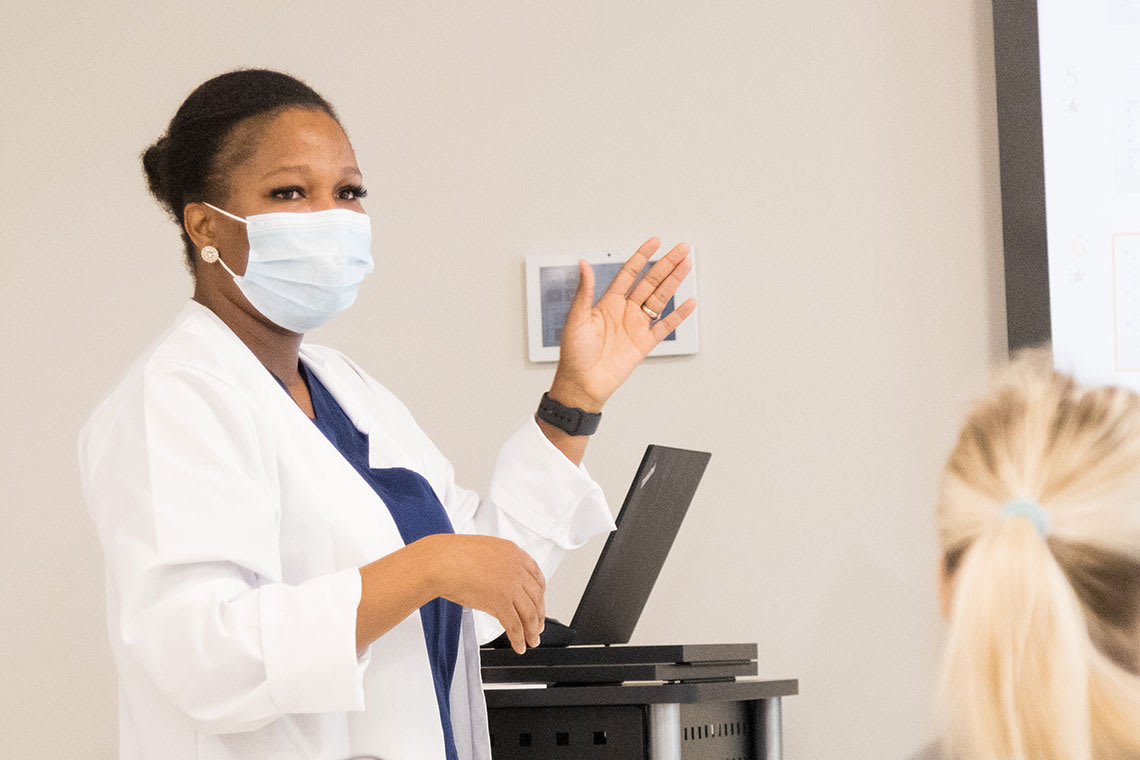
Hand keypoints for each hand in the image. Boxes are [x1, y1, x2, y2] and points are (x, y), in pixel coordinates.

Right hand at [419, 534, 545, 653]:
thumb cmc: (453, 555)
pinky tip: (519, 645)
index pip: (537, 577)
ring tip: (531, 640)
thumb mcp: (485, 551)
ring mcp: (511, 587)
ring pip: (530, 614)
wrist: (441, 562)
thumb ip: (499, 563)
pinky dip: (519, 639)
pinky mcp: (501, 603)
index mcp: (514, 553)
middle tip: (538, 626)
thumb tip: (500, 579)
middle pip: (537, 597)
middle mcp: (516, 569)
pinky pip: (515, 626)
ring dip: (532, 631)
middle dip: (539, 615)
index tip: (539, 603)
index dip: (540, 595)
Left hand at [551, 238, 696, 411]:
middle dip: (666, 264)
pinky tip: (689, 302)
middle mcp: (624, 311)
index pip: (629, 273)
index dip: (642, 257)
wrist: (583, 383)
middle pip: (650, 282)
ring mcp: (636, 326)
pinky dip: (678, 315)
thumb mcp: (577, 318)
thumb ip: (584, 291)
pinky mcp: (644, 344)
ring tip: (687, 265)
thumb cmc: (574, 354)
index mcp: (608, 303)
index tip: (655, 242)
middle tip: (681, 249)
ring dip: (674, 282)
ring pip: (660, 299)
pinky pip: (665, 326)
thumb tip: (582, 264)